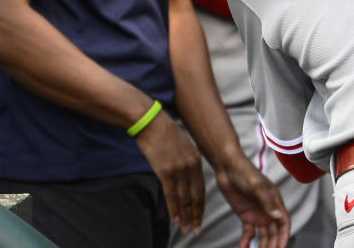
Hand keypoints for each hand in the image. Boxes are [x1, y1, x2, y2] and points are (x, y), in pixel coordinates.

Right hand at [135, 110, 205, 234]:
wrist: (152, 123)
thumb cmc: (165, 134)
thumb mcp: (183, 147)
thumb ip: (187, 163)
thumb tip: (186, 179)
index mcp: (197, 160)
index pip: (201, 189)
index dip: (200, 205)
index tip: (200, 217)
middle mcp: (191, 166)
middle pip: (195, 196)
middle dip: (196, 215)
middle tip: (197, 230)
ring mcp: (179, 169)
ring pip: (184, 198)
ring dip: (185, 215)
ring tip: (186, 229)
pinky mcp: (166, 171)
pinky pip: (171, 195)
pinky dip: (174, 209)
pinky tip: (175, 219)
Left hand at [215, 156, 289, 247]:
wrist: (227, 168)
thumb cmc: (245, 172)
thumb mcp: (257, 186)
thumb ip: (267, 201)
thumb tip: (278, 216)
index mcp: (275, 202)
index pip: (284, 223)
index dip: (283, 237)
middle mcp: (268, 209)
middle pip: (273, 232)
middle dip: (272, 244)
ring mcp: (257, 212)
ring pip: (262, 234)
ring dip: (261, 245)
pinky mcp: (245, 214)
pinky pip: (248, 231)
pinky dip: (247, 240)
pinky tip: (243, 247)